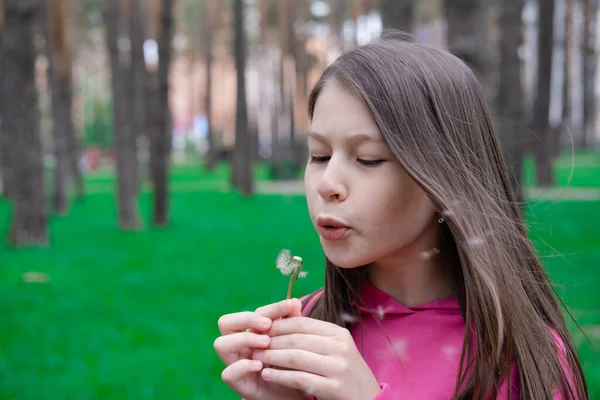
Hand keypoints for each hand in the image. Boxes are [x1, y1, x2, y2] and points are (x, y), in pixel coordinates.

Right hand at [214, 299, 307, 399]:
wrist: (295, 395)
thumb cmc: (293, 367)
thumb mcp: (295, 343)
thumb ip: (294, 323)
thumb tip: (294, 302)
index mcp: (253, 333)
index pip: (254, 313)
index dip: (271, 308)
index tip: (290, 306)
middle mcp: (240, 346)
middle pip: (225, 322)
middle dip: (246, 319)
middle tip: (268, 325)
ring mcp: (236, 364)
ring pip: (220, 344)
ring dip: (243, 339)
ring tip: (266, 343)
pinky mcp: (238, 384)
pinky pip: (228, 373)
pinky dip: (243, 366)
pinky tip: (261, 365)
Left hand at [252, 317, 381, 399]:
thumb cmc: (345, 374)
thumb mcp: (334, 349)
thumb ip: (312, 336)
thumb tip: (281, 322)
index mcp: (338, 334)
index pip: (302, 323)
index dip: (278, 325)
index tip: (260, 329)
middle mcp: (340, 347)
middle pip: (297, 339)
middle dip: (272, 341)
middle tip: (254, 344)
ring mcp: (338, 367)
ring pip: (296, 357)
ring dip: (272, 357)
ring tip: (257, 358)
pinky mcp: (334, 388)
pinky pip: (300, 379)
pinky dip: (280, 376)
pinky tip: (267, 374)